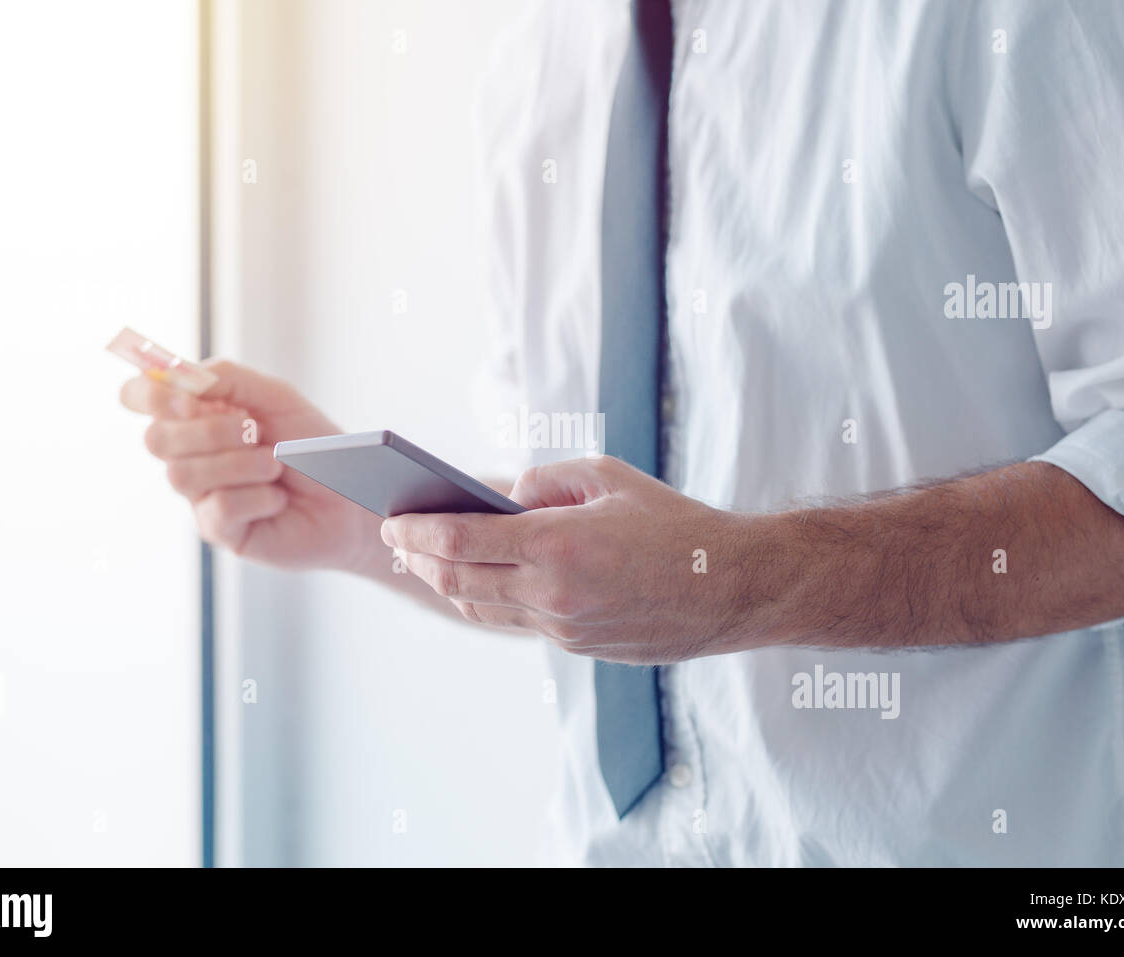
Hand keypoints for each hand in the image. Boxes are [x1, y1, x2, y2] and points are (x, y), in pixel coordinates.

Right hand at [120, 360, 380, 570]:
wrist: (350, 496)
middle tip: (254, 431)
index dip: (148, 395)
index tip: (185, 400)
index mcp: (198, 415)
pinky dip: (257, 496)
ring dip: (240, 464)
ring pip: (182, 475)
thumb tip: (177, 374)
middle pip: (156, 439)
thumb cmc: (314, 447)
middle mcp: (191, 454)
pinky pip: (217, 508)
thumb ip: (226, 378)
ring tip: (276, 466)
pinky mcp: (219, 530)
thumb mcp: (275, 398)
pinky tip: (277, 499)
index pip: (141, 397)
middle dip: (207, 431)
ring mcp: (201, 495)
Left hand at [380, 456, 763, 663]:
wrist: (732, 588)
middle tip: (396, 541)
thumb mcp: (609, 476)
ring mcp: (564, 628)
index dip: (416, 532)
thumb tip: (502, 500)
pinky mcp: (579, 647)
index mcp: (558, 544)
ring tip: (424, 563)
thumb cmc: (674, 522)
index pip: (460, 541)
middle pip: (458, 581)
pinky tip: (476, 583)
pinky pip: (517, 623)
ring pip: (482, 609)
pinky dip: (485, 601)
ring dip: (445, 585)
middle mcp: (554, 594)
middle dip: (416, 560)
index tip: (391, 521)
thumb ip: (546, 481)